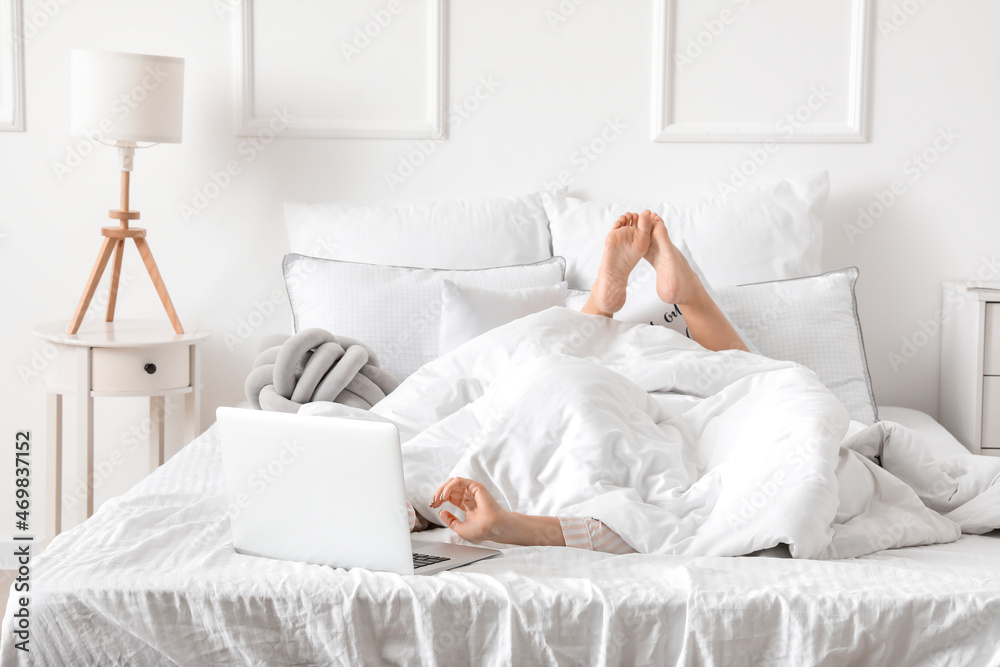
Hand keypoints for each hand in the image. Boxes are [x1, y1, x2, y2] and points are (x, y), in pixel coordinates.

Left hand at [430, 477, 566, 546]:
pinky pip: (459, 481)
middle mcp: (469, 495)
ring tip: (437, 498)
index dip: (439, 499)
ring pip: (453, 482)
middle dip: (438, 493)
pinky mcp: (475, 487)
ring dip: (442, 489)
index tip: (433, 506)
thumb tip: (441, 512)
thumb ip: (450, 520)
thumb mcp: (460, 528)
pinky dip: (449, 486)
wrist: (493, 528)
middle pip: (449, 488)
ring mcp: (472, 490)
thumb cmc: (483, 529)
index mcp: (466, 504)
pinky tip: (444, 495)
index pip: (449, 496)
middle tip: (433, 501)